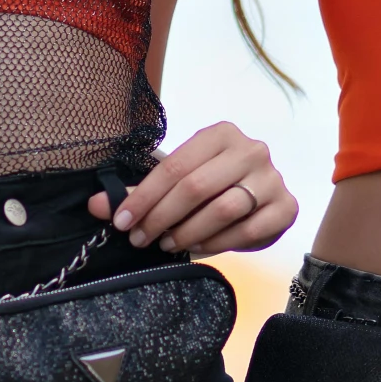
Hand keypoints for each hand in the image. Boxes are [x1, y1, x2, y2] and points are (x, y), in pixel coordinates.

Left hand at [86, 123, 298, 254]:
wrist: (260, 199)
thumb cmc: (211, 186)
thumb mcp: (178, 182)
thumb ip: (139, 192)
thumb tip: (94, 205)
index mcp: (221, 133)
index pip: (174, 165)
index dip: (144, 196)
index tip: (122, 221)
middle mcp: (250, 149)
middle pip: (196, 187)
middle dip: (162, 217)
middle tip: (141, 239)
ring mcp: (272, 177)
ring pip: (223, 209)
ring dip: (188, 232)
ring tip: (167, 244)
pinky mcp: (286, 207)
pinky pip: (247, 230)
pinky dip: (217, 243)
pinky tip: (198, 248)